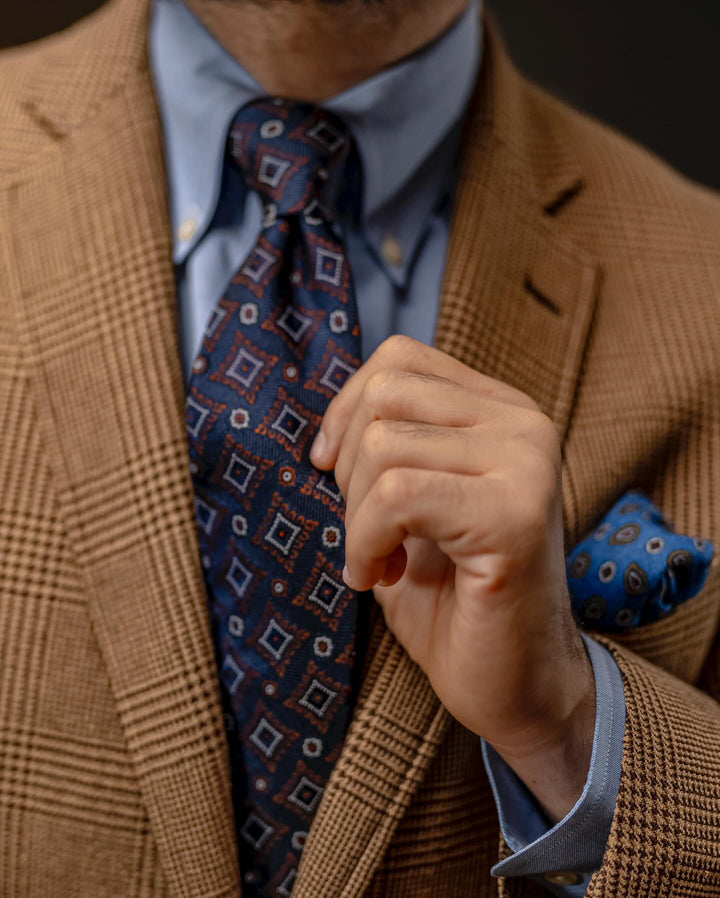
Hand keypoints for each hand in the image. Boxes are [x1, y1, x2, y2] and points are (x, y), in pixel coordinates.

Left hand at [310, 336, 594, 821]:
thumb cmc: (453, 601)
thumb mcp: (411, 507)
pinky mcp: (514, 516)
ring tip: (378, 560)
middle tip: (367, 530)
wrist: (516, 685)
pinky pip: (397, 496)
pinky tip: (379, 578)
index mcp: (502, 413)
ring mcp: (526, 465)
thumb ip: (387, 449)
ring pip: (384, 445)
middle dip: (349, 467)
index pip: (400, 357)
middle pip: (386, 393)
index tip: (332, 470)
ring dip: (355, 515)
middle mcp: (524, 425)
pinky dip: (364, 542)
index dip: (346, 409)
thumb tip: (324, 427)